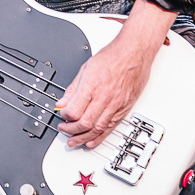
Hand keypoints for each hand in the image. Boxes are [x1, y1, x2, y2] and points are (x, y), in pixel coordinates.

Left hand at [54, 0, 175, 148]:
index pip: (73, 111)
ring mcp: (115, 104)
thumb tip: (62, 102)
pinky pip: (110, 127)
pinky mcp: (124, 108)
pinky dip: (99, 137)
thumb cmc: (112, 57)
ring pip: (97, 129)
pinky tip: (91, 141)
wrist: (134, 53)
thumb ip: (73, 88)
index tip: (61, 115)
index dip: (64, 117)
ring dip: (83, 138)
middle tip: (63, 129)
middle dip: (70, 130)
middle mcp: (104, 97)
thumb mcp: (85, 68)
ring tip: (74, 141)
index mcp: (92, 86)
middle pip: (84, 123)